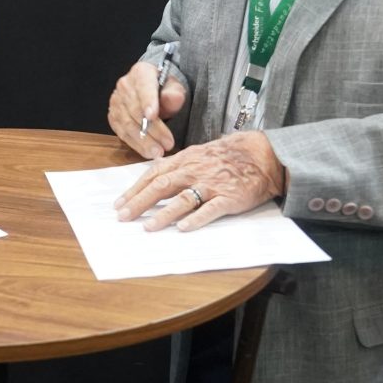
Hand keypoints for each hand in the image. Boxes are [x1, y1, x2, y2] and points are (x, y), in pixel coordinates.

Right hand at [107, 60, 187, 159]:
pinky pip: (122, 133)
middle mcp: (124, 85)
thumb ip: (174, 93)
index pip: (144, 87)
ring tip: (158, 152)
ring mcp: (116, 102)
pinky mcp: (113, 117)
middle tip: (167, 144)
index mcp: (140, 72)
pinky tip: (147, 152)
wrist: (153, 91)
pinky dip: (135, 144)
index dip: (148, 102)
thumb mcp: (174, 87)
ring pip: (127, 124)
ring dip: (143, 141)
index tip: (153, 116)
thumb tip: (173, 98)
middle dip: (152, 130)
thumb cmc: (164, 89)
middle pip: (136, 110)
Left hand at [114, 132, 284, 231]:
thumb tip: (155, 176)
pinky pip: (210, 209)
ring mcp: (211, 185)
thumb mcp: (200, 153)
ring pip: (182, 199)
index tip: (120, 203)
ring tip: (148, 227)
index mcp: (186, 160)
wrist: (262, 154)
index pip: (154, 175)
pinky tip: (182, 228)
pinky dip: (195, 219)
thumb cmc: (229, 155)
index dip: (135, 190)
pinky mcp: (228, 197)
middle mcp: (195, 171)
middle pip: (161, 187)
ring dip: (163, 214)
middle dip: (139, 203)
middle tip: (123, 217)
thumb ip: (178, 165)